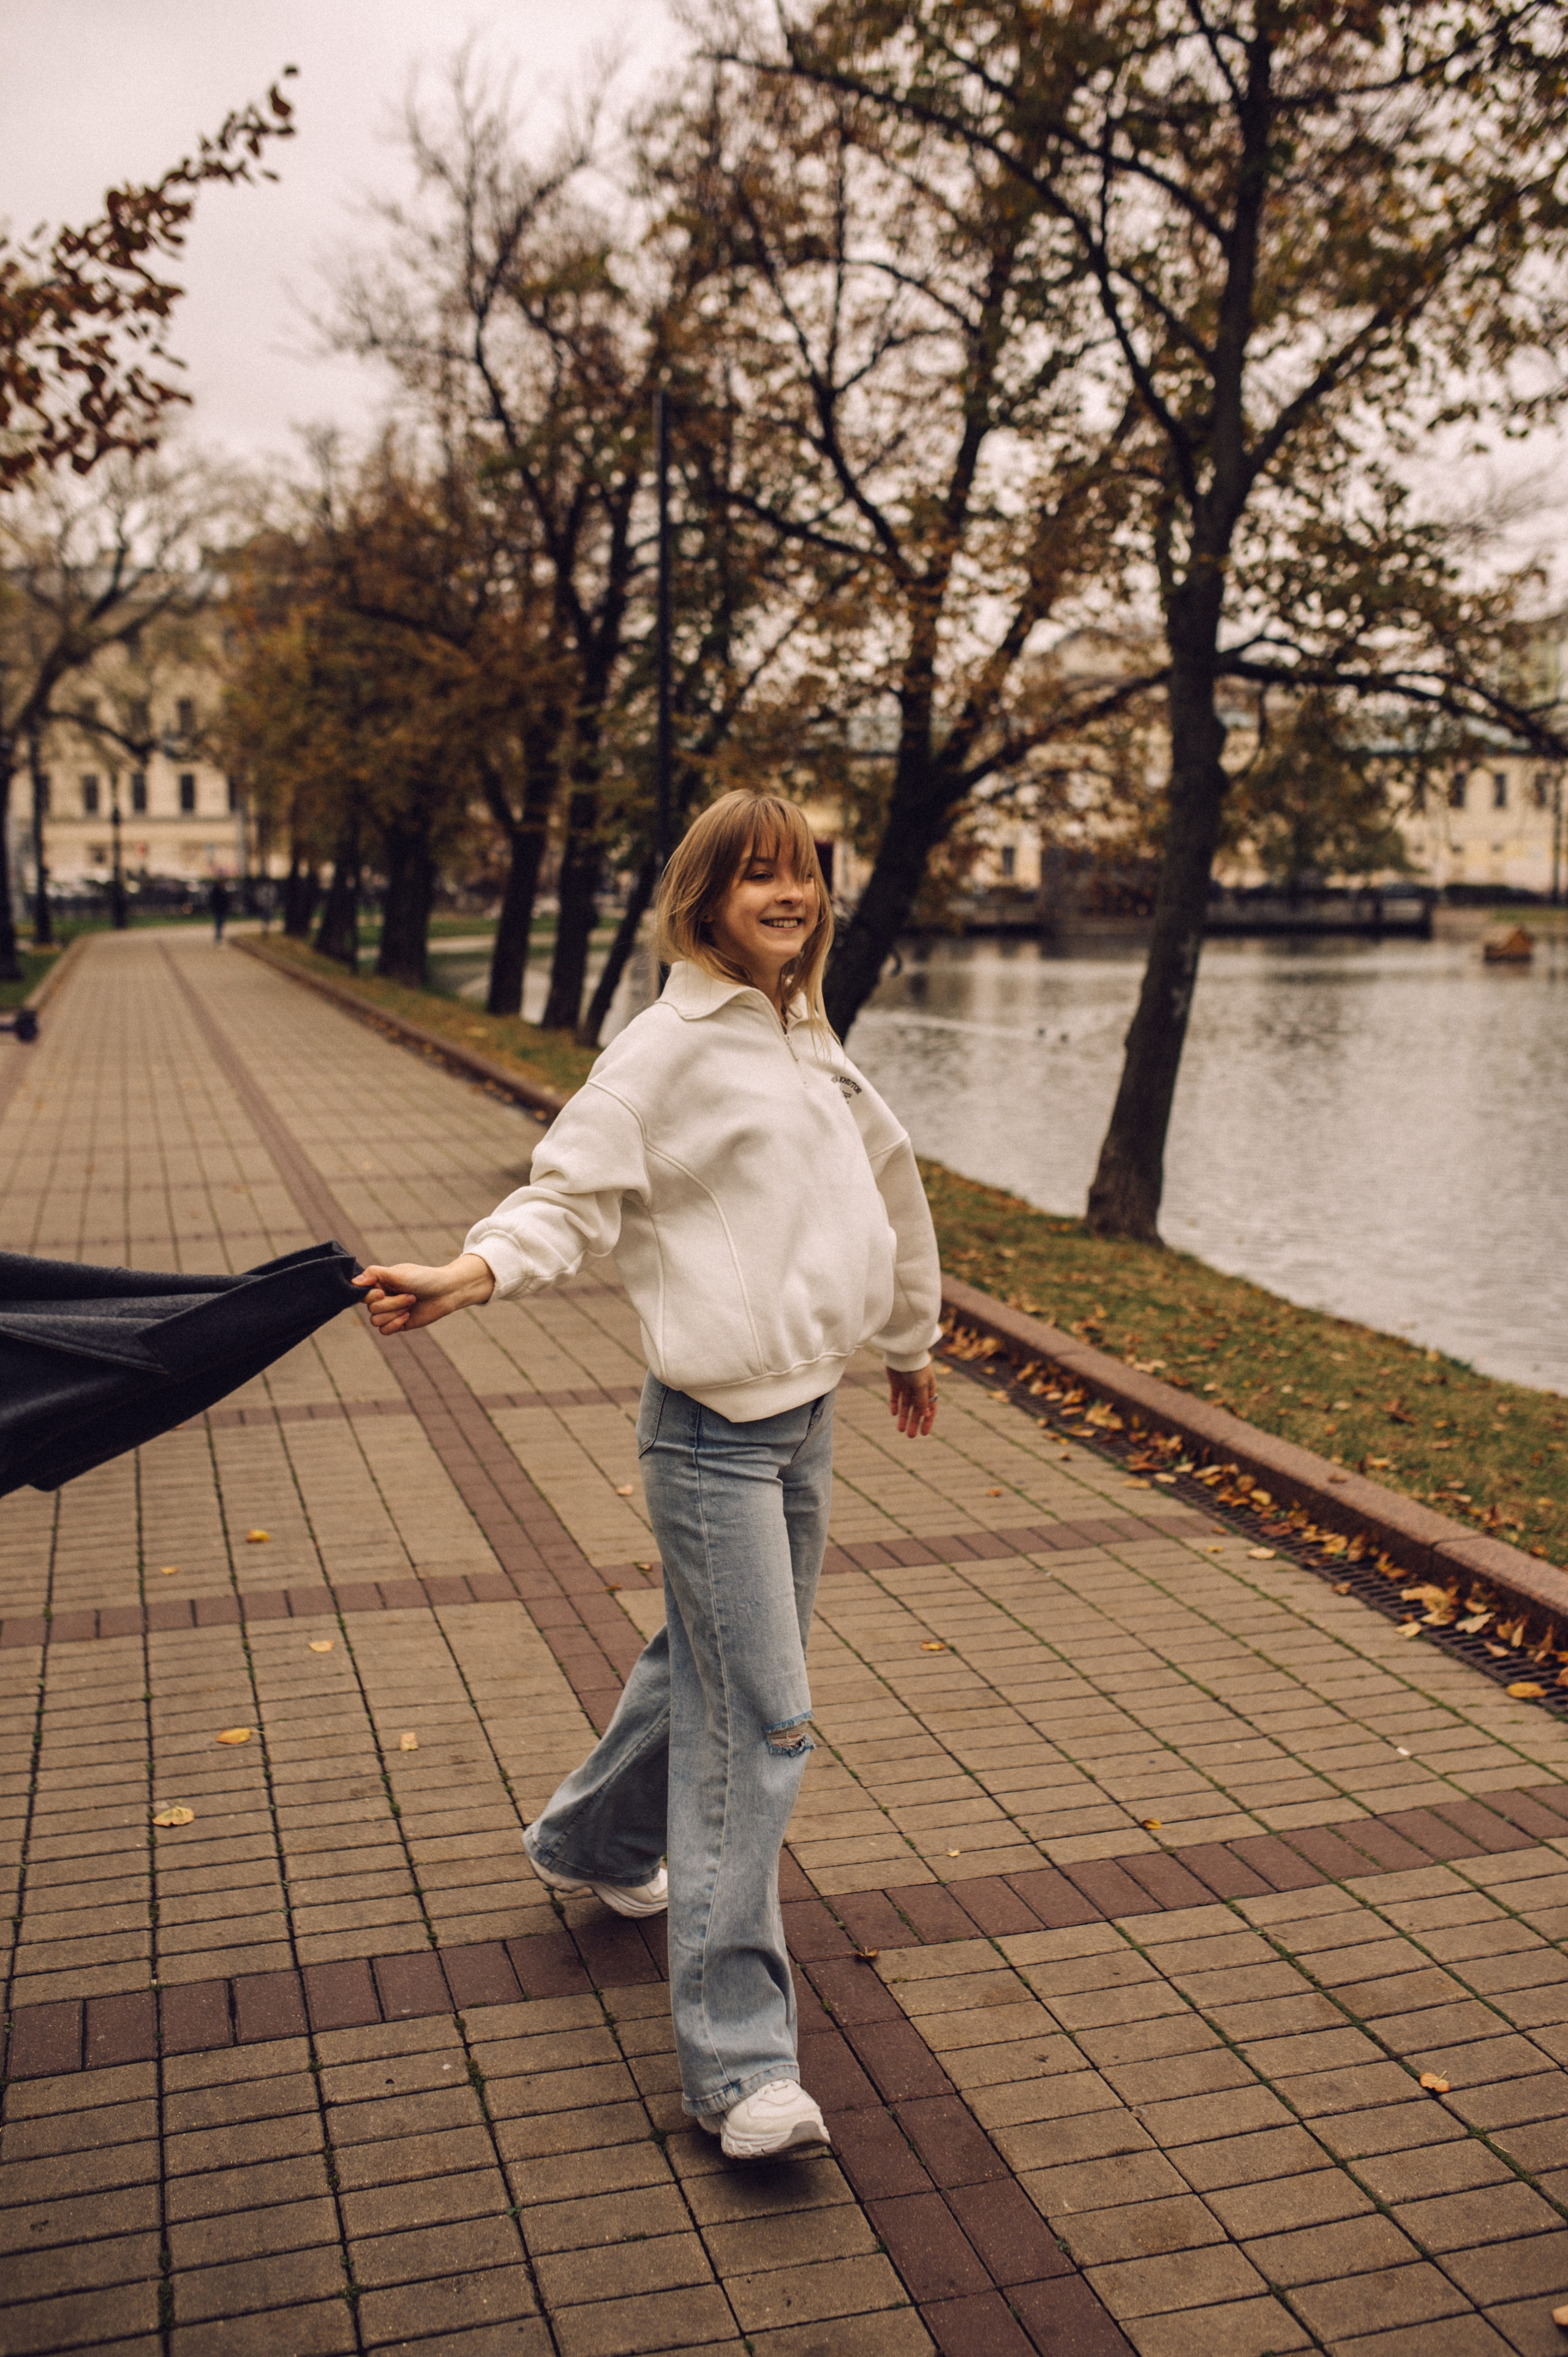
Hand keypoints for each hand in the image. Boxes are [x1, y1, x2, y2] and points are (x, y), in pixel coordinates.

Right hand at [353, 1252, 494, 1334]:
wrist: (446, 1291)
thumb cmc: (424, 1278)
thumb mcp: (399, 1273)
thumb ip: (375, 1274)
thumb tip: (353, 1281)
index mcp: (379, 1283)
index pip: (361, 1294)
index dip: (371, 1296)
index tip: (383, 1292)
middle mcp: (382, 1297)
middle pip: (371, 1309)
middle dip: (392, 1303)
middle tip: (411, 1295)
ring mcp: (389, 1311)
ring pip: (376, 1321)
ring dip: (395, 1313)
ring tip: (412, 1303)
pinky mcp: (398, 1323)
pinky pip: (384, 1331)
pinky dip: (395, 1324)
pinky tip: (408, 1316)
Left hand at [888, 1362, 936, 1437]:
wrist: (902, 1353)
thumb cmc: (916, 1368)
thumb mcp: (922, 1386)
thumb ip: (923, 1401)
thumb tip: (927, 1415)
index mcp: (929, 1389)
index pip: (930, 1408)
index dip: (927, 1421)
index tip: (924, 1433)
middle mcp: (918, 1389)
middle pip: (916, 1410)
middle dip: (914, 1423)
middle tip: (911, 1436)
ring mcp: (906, 1386)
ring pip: (905, 1406)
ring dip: (903, 1418)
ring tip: (900, 1430)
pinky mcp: (895, 1384)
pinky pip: (895, 1398)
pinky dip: (894, 1405)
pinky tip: (893, 1414)